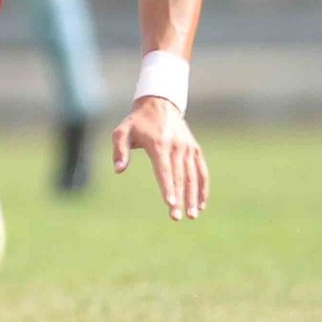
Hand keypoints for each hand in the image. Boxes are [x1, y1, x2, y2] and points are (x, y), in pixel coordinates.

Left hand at [113, 96, 205, 220]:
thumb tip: (118, 170)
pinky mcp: (195, 149)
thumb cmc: (137, 122)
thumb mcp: (122, 131)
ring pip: (193, 176)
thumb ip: (119, 150)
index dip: (167, 187)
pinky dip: (203, 188)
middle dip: (179, 198)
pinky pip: (202, 171)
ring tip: (192, 216)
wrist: (159, 104)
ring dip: (193, 197)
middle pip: (179, 177)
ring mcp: (188, 148)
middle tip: (176, 217)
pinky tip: (201, 204)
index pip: (164, 170)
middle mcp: (176, 147)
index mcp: (158, 144)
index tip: (170, 203)